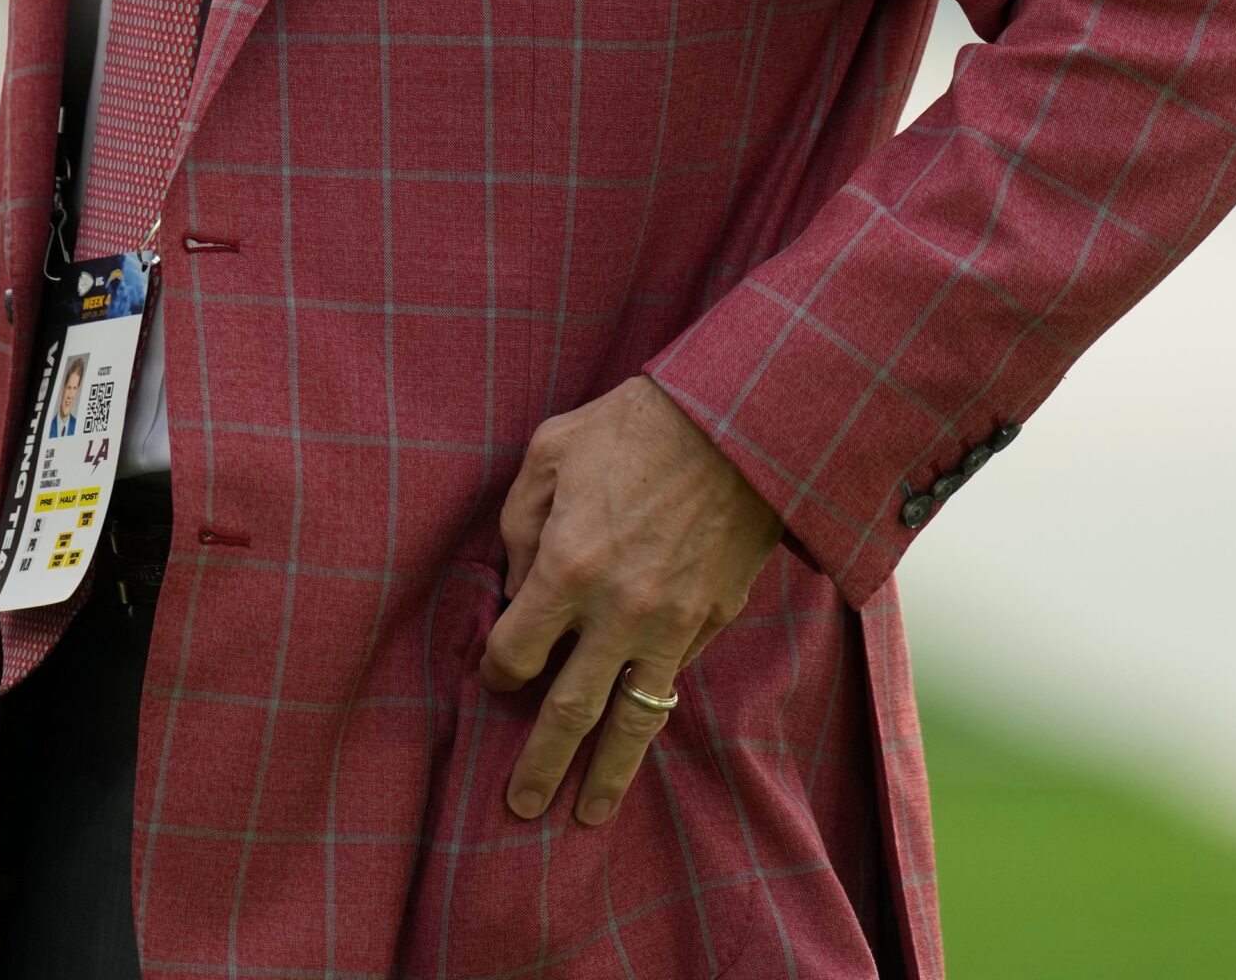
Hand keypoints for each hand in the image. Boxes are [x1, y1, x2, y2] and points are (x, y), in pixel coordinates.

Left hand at [481, 375, 782, 826]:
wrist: (736, 422)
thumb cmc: (631, 426)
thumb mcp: (550, 452)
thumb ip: (520, 522)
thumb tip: (517, 584)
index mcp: (567, 568)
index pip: (516, 652)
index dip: (499, 669)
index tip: (499, 674)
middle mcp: (616, 612)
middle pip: (568, 711)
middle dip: (541, 764)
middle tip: (520, 805)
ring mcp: (671, 624)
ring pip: (633, 721)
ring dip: (607, 773)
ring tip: (587, 813)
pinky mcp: (713, 620)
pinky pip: (675, 674)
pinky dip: (655, 701)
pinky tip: (641, 718)